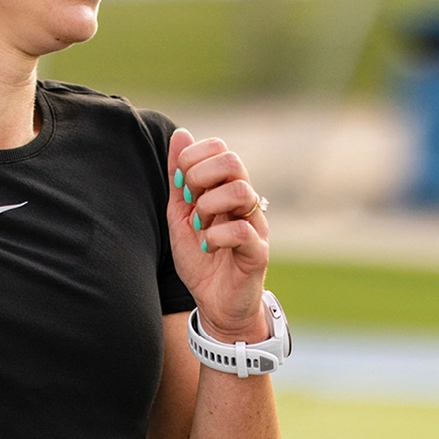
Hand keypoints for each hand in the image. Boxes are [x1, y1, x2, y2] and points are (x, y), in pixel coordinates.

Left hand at [167, 129, 269, 342]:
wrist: (215, 304)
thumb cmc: (201, 259)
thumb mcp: (180, 215)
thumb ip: (180, 178)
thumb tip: (180, 134)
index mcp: (227, 188)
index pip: (220, 149)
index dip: (193, 159)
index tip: (180, 186)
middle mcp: (246, 202)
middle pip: (233, 161)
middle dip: (200, 177)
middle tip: (190, 203)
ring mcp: (255, 225)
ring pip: (242, 191)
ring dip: (209, 207)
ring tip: (200, 227)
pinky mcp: (258, 252)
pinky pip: (243, 230)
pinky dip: (216, 236)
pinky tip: (208, 247)